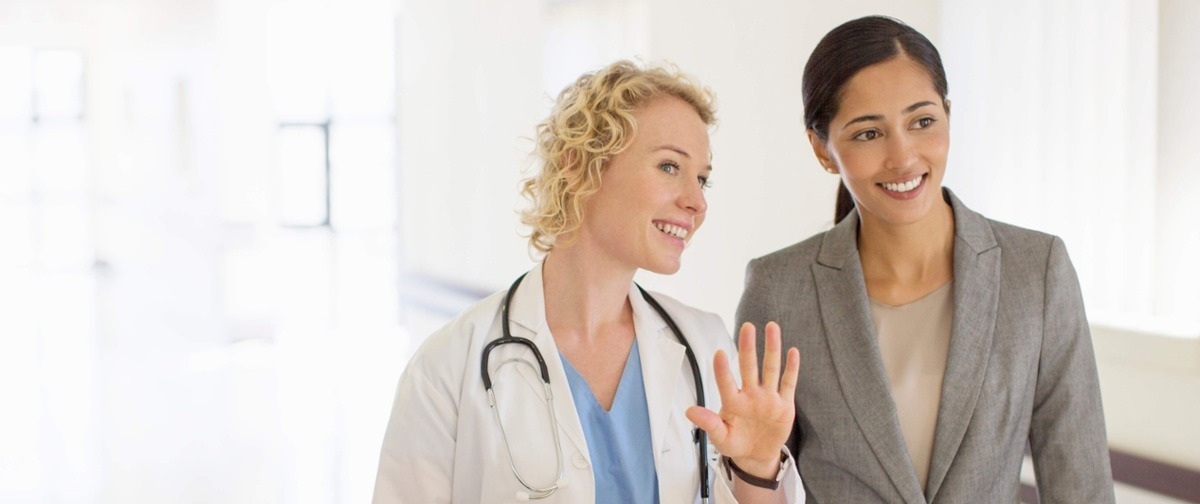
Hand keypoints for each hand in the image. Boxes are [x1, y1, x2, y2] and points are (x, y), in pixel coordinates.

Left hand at [686, 321, 799, 478]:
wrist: (756, 455)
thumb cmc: (735, 443)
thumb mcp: (721, 437)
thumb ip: (709, 424)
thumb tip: (688, 411)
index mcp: (733, 402)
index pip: (726, 383)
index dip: (722, 370)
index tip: (719, 353)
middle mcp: (750, 394)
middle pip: (749, 367)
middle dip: (748, 347)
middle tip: (746, 327)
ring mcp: (768, 397)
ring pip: (771, 368)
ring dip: (772, 348)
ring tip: (771, 327)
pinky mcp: (784, 405)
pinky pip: (788, 383)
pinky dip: (791, 368)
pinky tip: (792, 351)